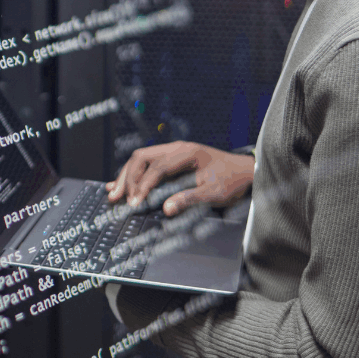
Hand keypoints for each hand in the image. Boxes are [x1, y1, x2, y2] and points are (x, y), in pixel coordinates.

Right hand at [106, 141, 254, 215]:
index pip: (157, 167)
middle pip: (142, 158)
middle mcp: (177, 148)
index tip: (134, 202)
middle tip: (119, 199)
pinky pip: (147, 164)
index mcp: (187, 152)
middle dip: (128, 179)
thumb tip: (166, 209)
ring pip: (141, 159)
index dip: (143, 185)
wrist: (244, 172)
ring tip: (114, 194)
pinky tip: (120, 184)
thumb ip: (190, 199)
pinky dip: (133, 175)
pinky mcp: (171, 160)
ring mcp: (173, 152)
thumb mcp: (215, 193)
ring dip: (127, 176)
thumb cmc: (232, 181)